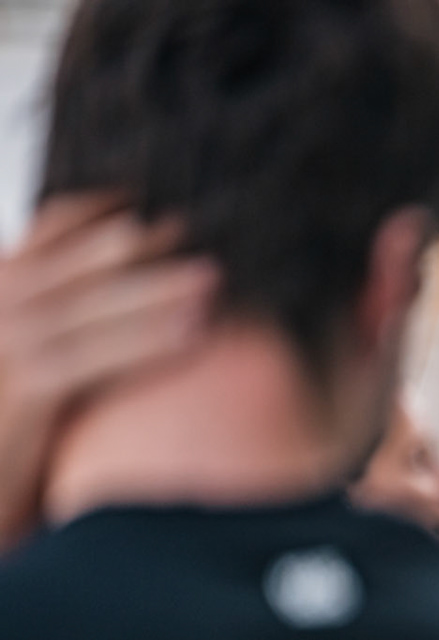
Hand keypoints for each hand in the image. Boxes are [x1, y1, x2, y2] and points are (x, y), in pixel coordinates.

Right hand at [0, 196, 216, 541]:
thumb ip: (57, 321)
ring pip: (90, 305)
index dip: (98, 212)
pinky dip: (144, 341)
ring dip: (156, 289)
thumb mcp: (24, 360)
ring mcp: (3, 343)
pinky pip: (92, 358)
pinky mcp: (21, 390)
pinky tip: (194, 333)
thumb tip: (117, 289)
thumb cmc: (9, 432)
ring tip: (212, 276)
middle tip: (195, 229)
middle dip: (139, 244)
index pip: (47, 229)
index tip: (147, 201)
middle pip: (76, 262)